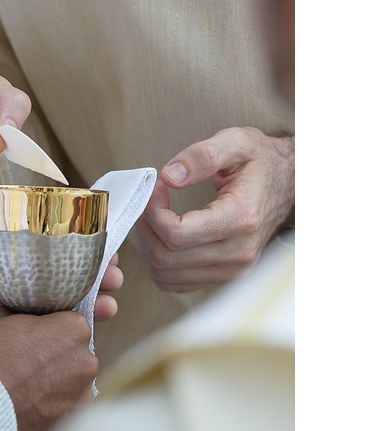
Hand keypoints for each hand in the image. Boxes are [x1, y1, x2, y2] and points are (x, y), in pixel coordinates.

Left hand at [0, 213, 122, 354]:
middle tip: (115, 277)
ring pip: (62, 303)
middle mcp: (22, 275)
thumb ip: (0, 219)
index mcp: (13, 248)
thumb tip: (41, 205)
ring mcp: (18, 305)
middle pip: (69, 275)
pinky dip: (66, 328)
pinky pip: (42, 330)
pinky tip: (89, 324)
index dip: (85, 244)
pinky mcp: (10, 332)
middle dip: (97, 275)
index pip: (58, 243)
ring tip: (109, 301)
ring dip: (91, 302)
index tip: (107, 246)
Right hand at [0, 306, 97, 430]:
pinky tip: (28, 403)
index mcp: (74, 329)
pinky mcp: (73, 420)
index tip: (32, 336)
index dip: (50, 328)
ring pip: (70, 381)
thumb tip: (20, 304)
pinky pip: (65, 406)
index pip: (70, 321)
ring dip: (55, 382)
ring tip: (24, 386)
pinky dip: (51, 405)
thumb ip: (19, 309)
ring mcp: (82, 393)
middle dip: (55, 356)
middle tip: (25, 362)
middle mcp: (87, 360)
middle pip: (74, 352)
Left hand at [135, 127, 293, 291]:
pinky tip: (160, 236)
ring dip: (147, 247)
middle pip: (166, 258)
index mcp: (241, 218)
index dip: (153, 213)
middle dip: (145, 230)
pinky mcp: (224, 276)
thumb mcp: (236, 142)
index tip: (156, 189)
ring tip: (152, 218)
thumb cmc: (260, 162)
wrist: (289, 184)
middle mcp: (239, 252)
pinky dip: (157, 263)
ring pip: (166, 274)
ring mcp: (233, 269)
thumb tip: (170, 176)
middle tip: (147, 204)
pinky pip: (174, 282)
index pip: (177, 234)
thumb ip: (202, 156)